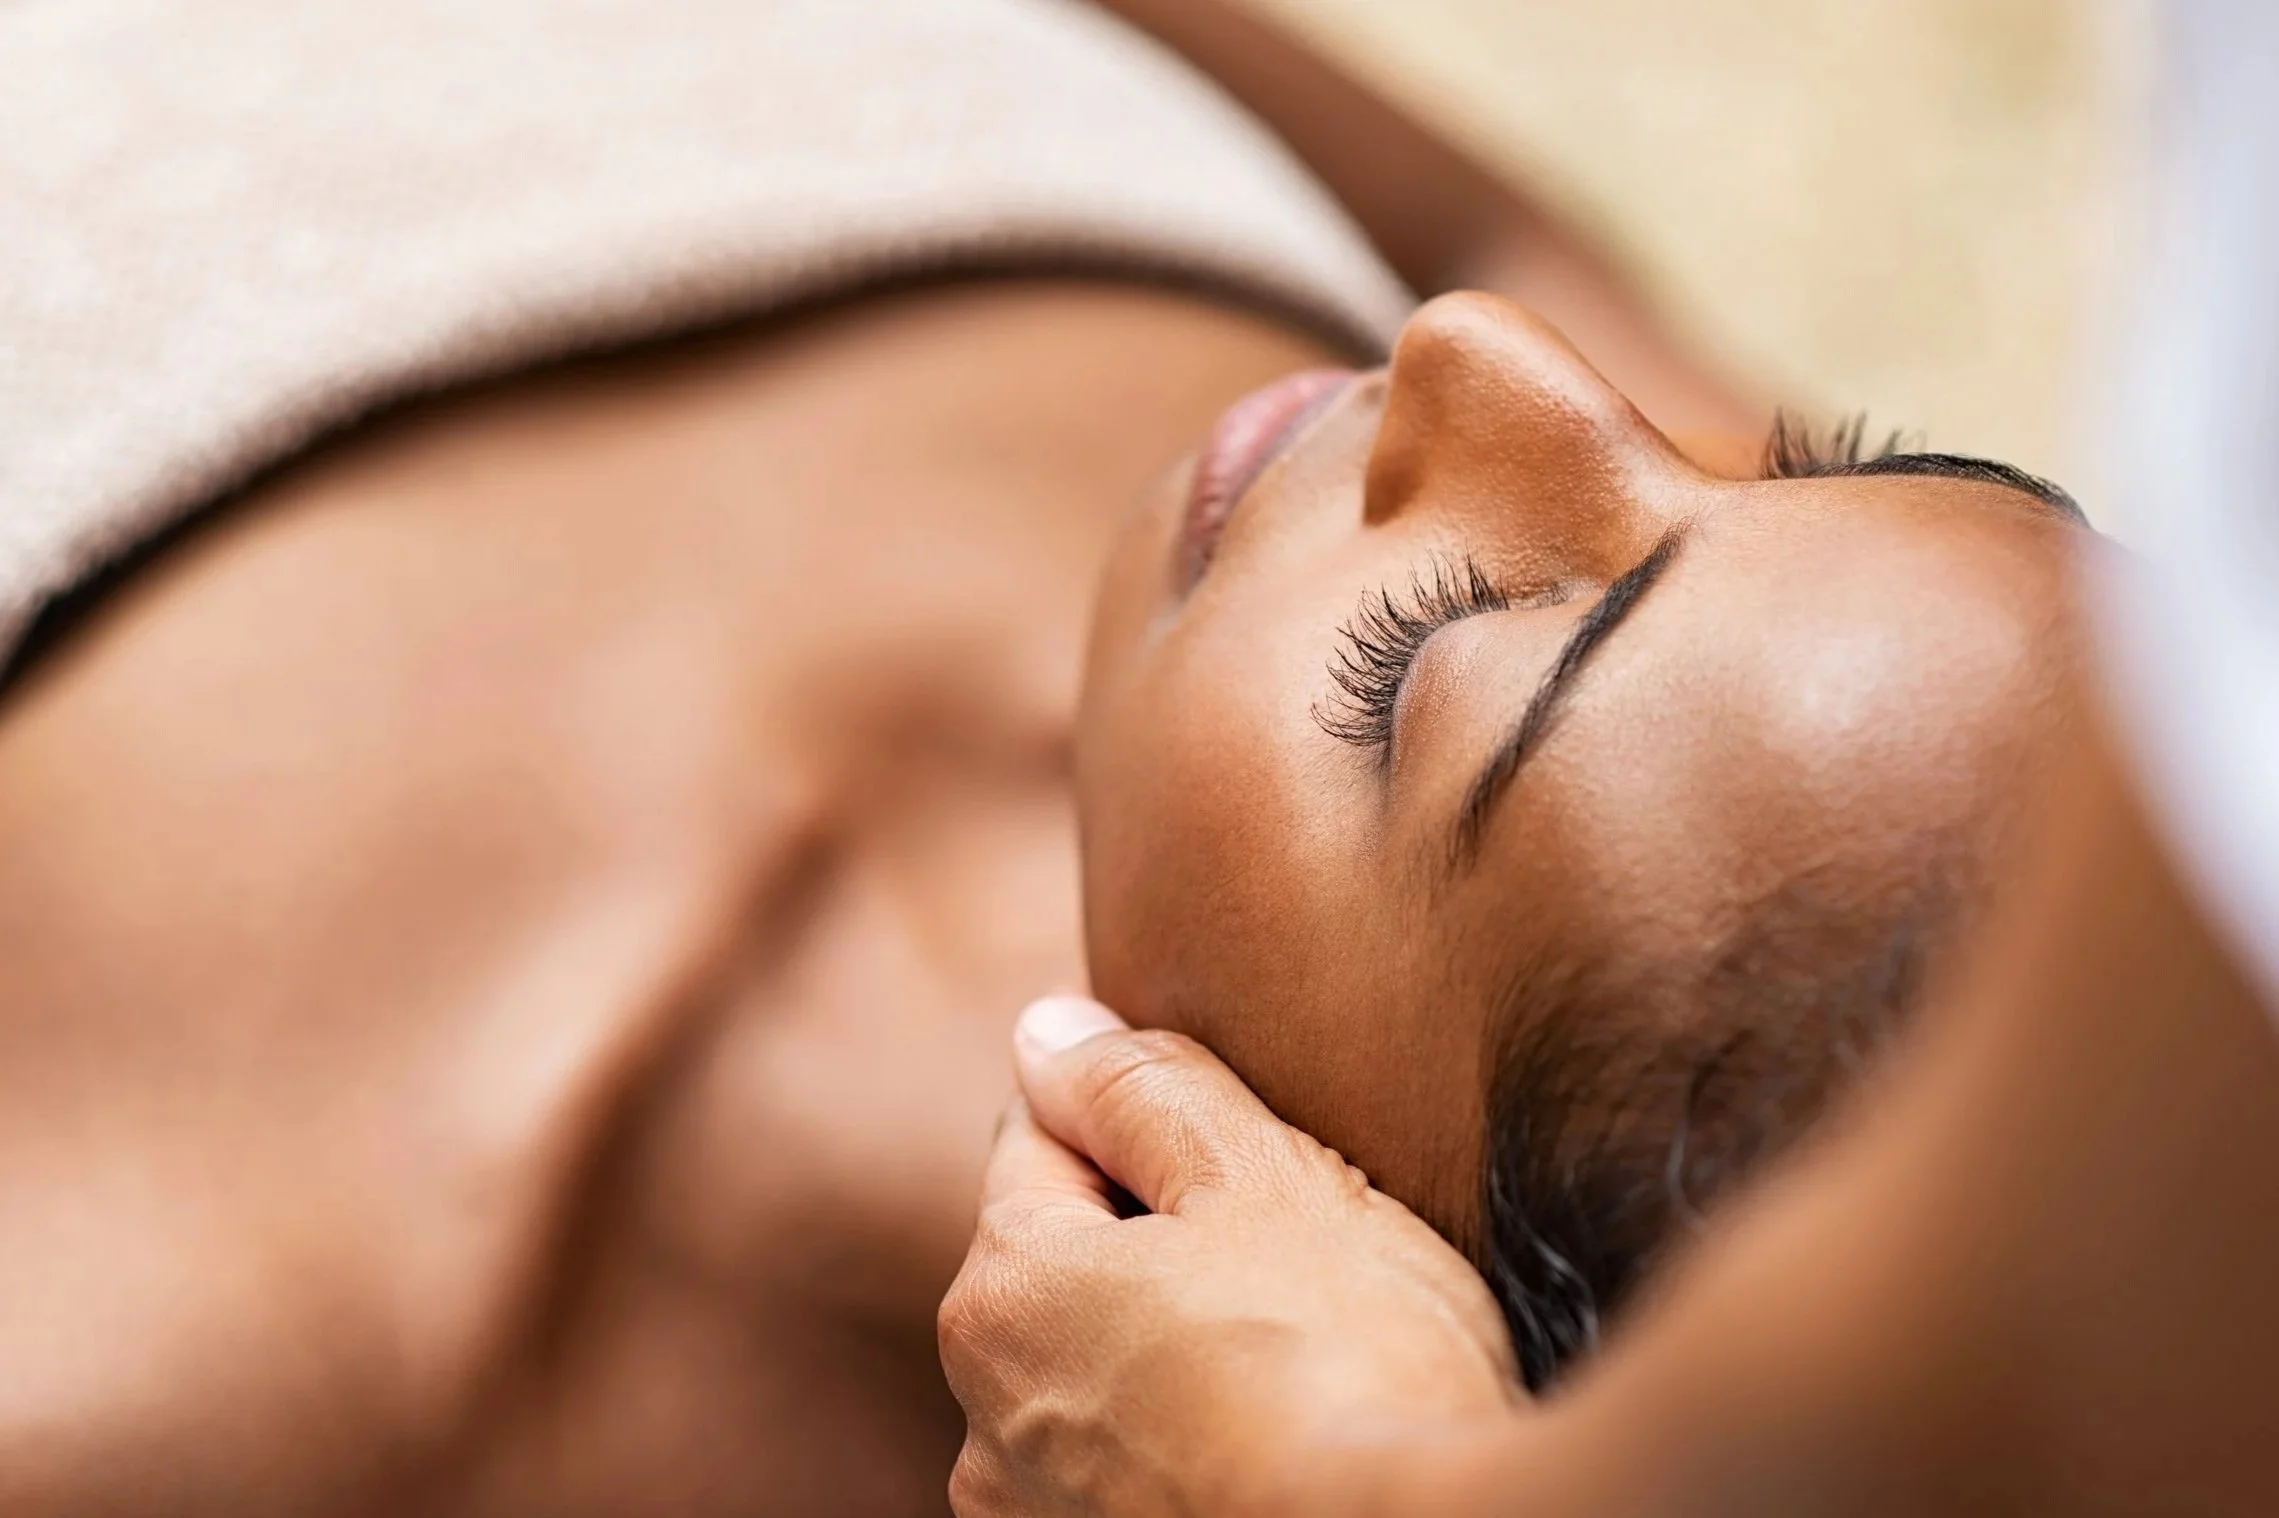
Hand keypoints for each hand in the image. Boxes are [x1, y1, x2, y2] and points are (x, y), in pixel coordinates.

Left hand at [939, 997, 1518, 1517]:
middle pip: (1067, 1265)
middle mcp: (985, 1418)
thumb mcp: (1259, 1177)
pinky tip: (1279, 1441)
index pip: (1044, 1139)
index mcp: (1005, 1289)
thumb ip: (1138, 1088)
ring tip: (1298, 1370)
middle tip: (1292, 1268)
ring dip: (1169, 1354)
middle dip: (1156, 1245)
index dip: (1152, 1129)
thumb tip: (1047, 1031)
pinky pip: (1132, 1466)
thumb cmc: (1349, 1363)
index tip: (1246, 1165)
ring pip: (1102, 1373)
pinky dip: (1185, 1446)